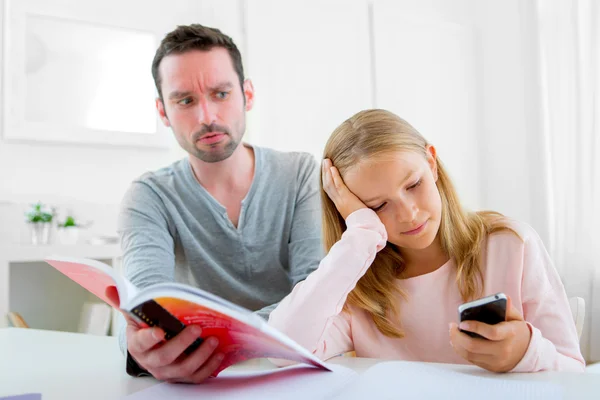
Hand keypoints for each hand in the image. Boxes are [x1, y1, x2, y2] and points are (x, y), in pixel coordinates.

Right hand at [107, 287, 223, 382]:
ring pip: (183, 369)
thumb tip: (111, 286)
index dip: (149, 338)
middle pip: (165, 358)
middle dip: (182, 344)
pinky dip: (209, 367)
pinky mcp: (181, 376)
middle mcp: (151, 362)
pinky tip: (218, 354)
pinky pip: (196, 377)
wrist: (154, 345)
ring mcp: (167, 371)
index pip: (141, 343)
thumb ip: (124, 300)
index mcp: (137, 345)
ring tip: (213, 340)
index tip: (159, 330)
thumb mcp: (135, 313)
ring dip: (200, 356)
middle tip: (197, 329)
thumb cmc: (147, 326)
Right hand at [322, 158, 367, 219]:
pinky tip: (333, 168)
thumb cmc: (364, 222)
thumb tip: (363, 201)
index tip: (326, 172)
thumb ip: (357, 205)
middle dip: (324, 173)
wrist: (364, 229)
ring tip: (326, 161)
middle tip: (324, 162)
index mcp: (340, 205)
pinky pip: (338, 185)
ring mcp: (341, 200)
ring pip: (330, 184)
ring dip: (327, 171)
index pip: (330, 191)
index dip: (327, 180)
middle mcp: (338, 202)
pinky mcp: (346, 199)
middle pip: (327, 185)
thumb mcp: (358, 212)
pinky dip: (335, 176)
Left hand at [449, 296, 531, 372]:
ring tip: (452, 332)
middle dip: (458, 336)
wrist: (526, 351)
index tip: (462, 323)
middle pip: (474, 346)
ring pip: (470, 355)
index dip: (475, 327)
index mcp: (510, 334)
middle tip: (452, 326)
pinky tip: (457, 341)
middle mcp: (504, 350)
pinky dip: (461, 350)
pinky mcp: (492, 367)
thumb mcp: (515, 317)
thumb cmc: (516, 329)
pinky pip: (471, 360)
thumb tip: (506, 299)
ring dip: (456, 343)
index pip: (491, 333)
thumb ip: (508, 308)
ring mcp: (497, 361)